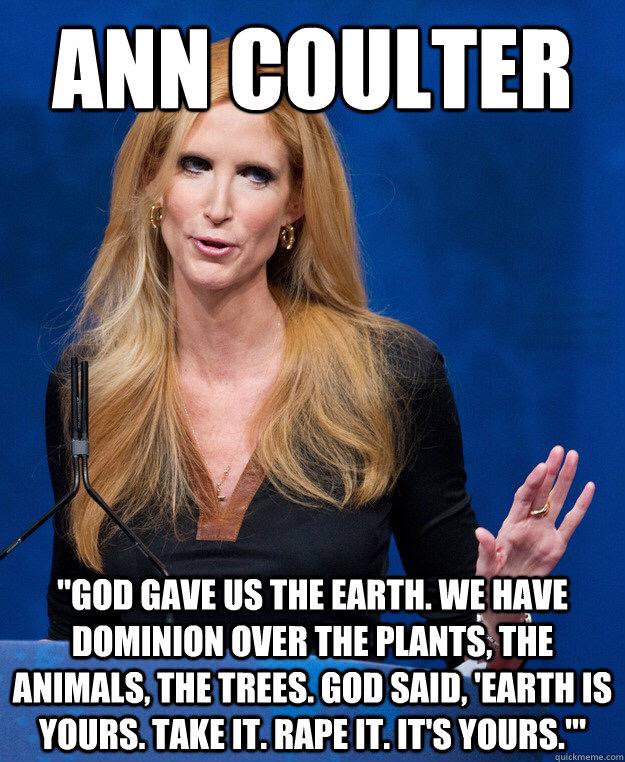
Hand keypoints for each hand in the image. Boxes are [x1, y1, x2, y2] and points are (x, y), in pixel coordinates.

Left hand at [475, 446, 594, 578]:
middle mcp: (529, 523)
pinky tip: (589, 488)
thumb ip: (486, 549)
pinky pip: (571, 522)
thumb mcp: (486, 565)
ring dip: (565, 480)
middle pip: (542, 492)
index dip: (532, 482)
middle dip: (550, 471)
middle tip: (559, 450)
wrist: (506, 595)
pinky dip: (581, 506)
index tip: (541, 466)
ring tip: (573, 457)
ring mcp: (544, 532)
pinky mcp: (557, 545)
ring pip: (557, 500)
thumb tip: (479, 532)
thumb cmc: (492, 578)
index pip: (524, 497)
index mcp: (511, 524)